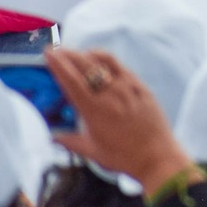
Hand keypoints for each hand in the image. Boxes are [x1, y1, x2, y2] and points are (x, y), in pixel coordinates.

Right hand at [45, 47, 193, 191]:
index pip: (71, 81)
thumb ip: (69, 142)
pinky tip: (100, 60)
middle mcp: (111, 95)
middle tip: (57, 50)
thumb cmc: (123, 157)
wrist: (157, 157)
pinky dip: (107, 60)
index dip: (58, 65)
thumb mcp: (91, 151)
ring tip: (76, 53)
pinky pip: (121, 67)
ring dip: (87, 54)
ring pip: (104, 61)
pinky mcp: (141, 87)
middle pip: (86, 66)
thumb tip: (52, 137)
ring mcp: (128, 88)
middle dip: (69, 54)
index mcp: (94, 111)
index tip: (49, 54)